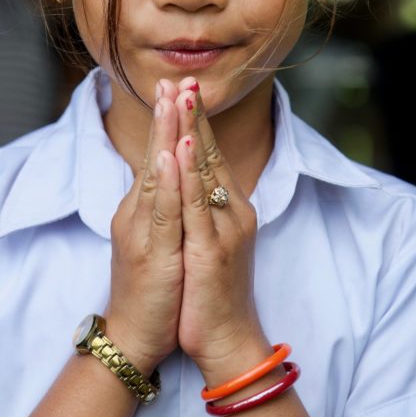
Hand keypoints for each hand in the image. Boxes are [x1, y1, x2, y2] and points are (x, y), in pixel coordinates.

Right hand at [105, 80, 183, 374]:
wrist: (133, 335)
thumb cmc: (150, 288)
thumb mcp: (156, 238)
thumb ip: (161, 207)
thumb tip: (172, 180)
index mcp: (142, 207)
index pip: (157, 154)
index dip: (168, 122)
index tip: (177, 87)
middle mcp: (136, 211)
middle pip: (152, 154)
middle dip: (165, 114)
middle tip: (173, 77)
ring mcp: (141, 229)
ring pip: (154, 174)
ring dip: (164, 135)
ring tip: (171, 100)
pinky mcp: (151, 250)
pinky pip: (159, 210)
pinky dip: (164, 180)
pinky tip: (169, 155)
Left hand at [172, 79, 266, 381]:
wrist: (225, 338)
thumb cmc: (211, 291)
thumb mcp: (207, 241)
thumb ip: (202, 209)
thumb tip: (190, 181)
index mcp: (227, 208)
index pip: (210, 154)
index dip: (197, 121)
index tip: (184, 88)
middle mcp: (231, 212)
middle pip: (210, 154)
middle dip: (196, 114)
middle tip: (186, 77)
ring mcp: (224, 229)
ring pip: (206, 171)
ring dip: (194, 130)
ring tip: (185, 97)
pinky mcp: (212, 250)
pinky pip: (197, 204)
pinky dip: (191, 173)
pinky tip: (185, 147)